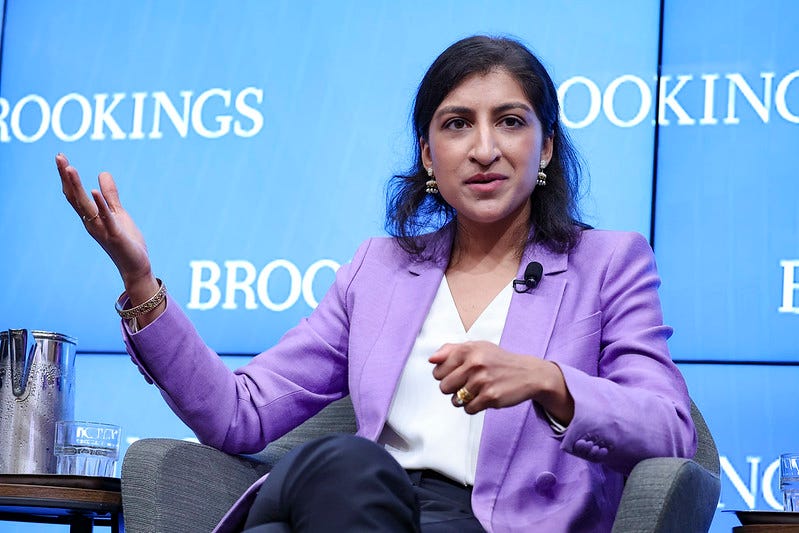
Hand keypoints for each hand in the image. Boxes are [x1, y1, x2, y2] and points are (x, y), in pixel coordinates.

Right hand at [55, 154, 153, 292]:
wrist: (136, 266)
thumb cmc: (126, 241)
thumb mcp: (118, 213)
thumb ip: (110, 195)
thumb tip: (102, 173)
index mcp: (91, 216)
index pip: (74, 194)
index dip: (67, 176)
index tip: (60, 157)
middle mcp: (91, 222)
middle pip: (75, 197)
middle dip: (67, 177)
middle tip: (58, 157)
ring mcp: (101, 229)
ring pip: (86, 206)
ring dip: (77, 187)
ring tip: (69, 168)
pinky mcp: (115, 236)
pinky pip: (106, 218)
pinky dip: (100, 204)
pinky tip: (93, 190)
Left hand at [429, 341, 573, 421]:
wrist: (528, 373)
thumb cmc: (498, 360)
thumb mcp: (477, 347)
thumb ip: (451, 350)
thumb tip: (431, 359)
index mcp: (468, 349)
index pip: (438, 371)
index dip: (444, 376)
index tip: (457, 375)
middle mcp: (475, 363)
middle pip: (444, 387)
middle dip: (453, 389)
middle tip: (467, 384)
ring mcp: (483, 380)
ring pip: (455, 401)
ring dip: (464, 399)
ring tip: (477, 390)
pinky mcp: (491, 397)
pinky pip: (468, 409)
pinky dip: (474, 407)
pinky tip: (484, 398)